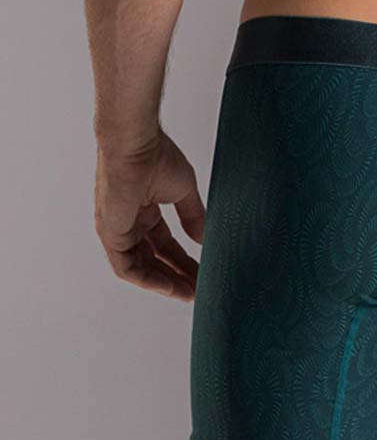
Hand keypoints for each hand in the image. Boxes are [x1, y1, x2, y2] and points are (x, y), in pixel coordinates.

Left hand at [95, 126, 205, 300]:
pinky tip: (170, 287)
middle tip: (198, 290)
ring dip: (165, 282)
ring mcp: (118, 230)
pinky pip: (127, 267)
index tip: (202, 274)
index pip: (165, 244)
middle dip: (177, 276)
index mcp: (144, 210)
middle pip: (154, 259)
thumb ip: (193, 216)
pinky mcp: (110, 234)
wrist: (137, 145)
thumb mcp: (184, 192)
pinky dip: (148, 280)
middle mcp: (129, 222)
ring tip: (188, 294)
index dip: (184, 261)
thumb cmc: (157, 157)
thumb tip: (203, 239)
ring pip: (141, 267)